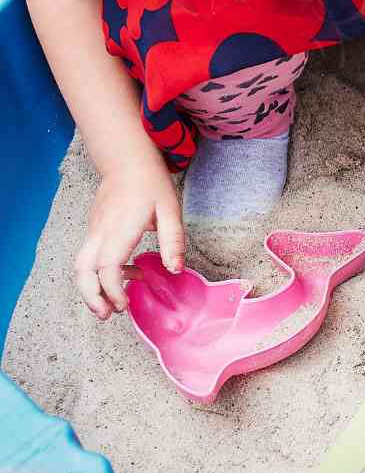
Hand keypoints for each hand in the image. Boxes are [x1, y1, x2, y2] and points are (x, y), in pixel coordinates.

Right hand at [76, 160, 184, 318]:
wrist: (127, 157)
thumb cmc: (150, 181)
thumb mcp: (170, 209)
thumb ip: (173, 241)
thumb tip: (175, 270)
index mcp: (120, 228)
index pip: (107, 266)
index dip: (113, 290)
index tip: (125, 305)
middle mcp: (101, 231)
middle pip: (83, 270)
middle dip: (91, 297)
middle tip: (107, 315)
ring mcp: (95, 229)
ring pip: (81, 265)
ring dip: (91, 288)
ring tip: (111, 305)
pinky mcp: (95, 228)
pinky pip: (90, 256)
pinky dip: (99, 273)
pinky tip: (125, 274)